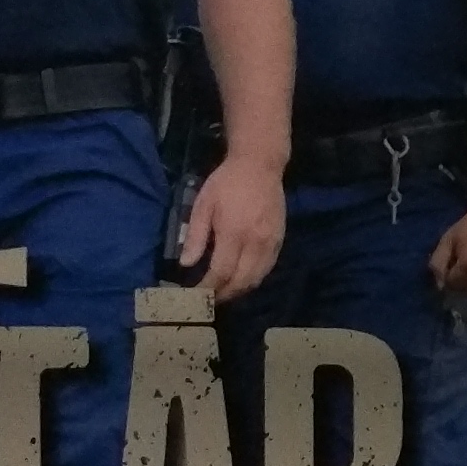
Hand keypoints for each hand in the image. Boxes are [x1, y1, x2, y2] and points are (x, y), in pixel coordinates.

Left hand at [173, 155, 286, 300]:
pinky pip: (267, 269)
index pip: (221, 272)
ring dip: (239, 291)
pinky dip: (253, 280)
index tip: (195, 295)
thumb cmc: (226, 182)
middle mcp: (256, 242)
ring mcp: (271, 243)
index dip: (208, 288)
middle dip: (223, 295)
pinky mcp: (280, 241)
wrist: (260, 165)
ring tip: (223, 293)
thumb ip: (196, 236)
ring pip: (256, 279)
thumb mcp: (203, 204)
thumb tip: (186, 264)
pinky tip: (241, 279)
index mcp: (234, 232)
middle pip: (241, 281)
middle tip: (208, 300)